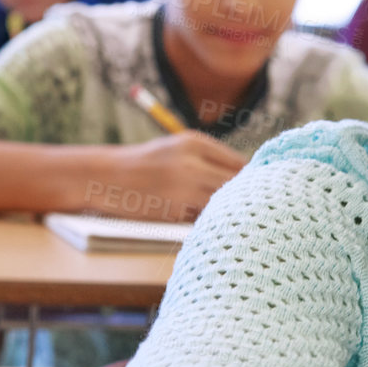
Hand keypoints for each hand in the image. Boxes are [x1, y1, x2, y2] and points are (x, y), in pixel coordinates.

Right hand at [95, 132, 245, 222]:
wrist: (106, 176)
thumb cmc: (148, 163)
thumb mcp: (178, 149)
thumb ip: (210, 159)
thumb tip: (248, 175)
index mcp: (196, 143)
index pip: (240, 162)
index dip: (253, 177)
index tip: (261, 187)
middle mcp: (192, 163)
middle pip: (236, 183)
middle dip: (246, 195)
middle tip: (255, 206)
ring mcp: (183, 188)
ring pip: (222, 202)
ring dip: (230, 210)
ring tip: (236, 216)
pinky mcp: (173, 211)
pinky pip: (202, 217)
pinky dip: (209, 221)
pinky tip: (210, 223)